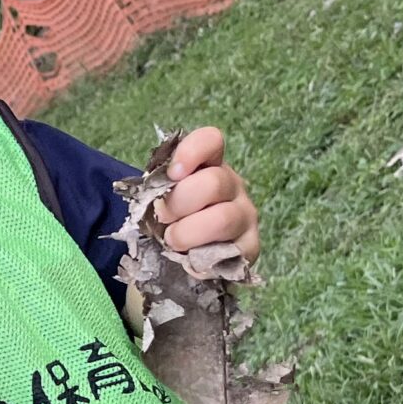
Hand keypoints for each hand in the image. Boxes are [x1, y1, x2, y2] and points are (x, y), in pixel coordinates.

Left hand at [149, 128, 257, 261]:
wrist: (181, 262)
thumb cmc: (170, 224)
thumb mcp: (159, 200)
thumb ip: (158, 188)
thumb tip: (152, 192)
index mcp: (208, 166)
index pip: (211, 141)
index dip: (191, 152)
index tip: (172, 174)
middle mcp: (232, 186)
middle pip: (214, 182)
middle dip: (179, 203)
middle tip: (164, 218)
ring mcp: (245, 216)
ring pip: (222, 219)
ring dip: (187, 233)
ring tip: (172, 241)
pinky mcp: (250, 247)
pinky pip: (229, 251)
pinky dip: (201, 258)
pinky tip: (190, 260)